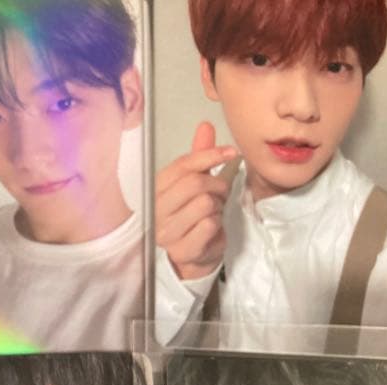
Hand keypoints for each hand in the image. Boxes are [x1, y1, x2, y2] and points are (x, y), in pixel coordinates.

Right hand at [155, 121, 237, 280]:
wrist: (191, 257)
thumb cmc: (192, 218)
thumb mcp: (194, 184)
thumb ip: (199, 157)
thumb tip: (205, 126)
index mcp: (156, 190)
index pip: (181, 165)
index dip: (209, 155)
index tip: (230, 153)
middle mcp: (156, 211)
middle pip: (194, 183)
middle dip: (216, 185)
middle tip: (220, 192)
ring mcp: (166, 232)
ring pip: (204, 203)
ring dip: (217, 206)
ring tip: (213, 212)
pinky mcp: (182, 249)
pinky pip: (209, 224)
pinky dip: (217, 224)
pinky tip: (212, 229)